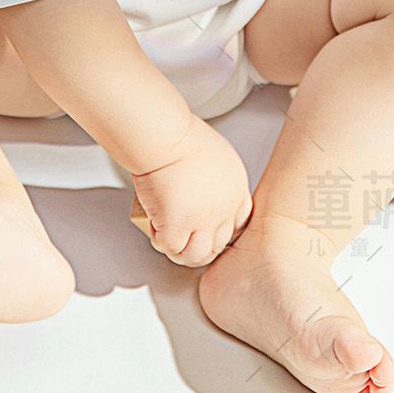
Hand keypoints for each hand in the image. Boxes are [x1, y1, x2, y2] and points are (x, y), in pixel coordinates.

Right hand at [127, 114, 253, 267]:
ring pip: (196, 255)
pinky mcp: (177, 226)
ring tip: (170, 241)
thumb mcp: (218, 156)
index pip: (238, 225)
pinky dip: (160, 242)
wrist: (166, 138)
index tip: (207, 229)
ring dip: (182, 252)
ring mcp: (202, 221)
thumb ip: (217, 178)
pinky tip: (155, 230)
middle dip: (200, 246)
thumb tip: (203, 191)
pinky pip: (170, 247)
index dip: (220, 231)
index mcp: (236, 191)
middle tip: (185, 239)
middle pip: (218, 245)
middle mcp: (224, 210)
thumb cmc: (183, 137)